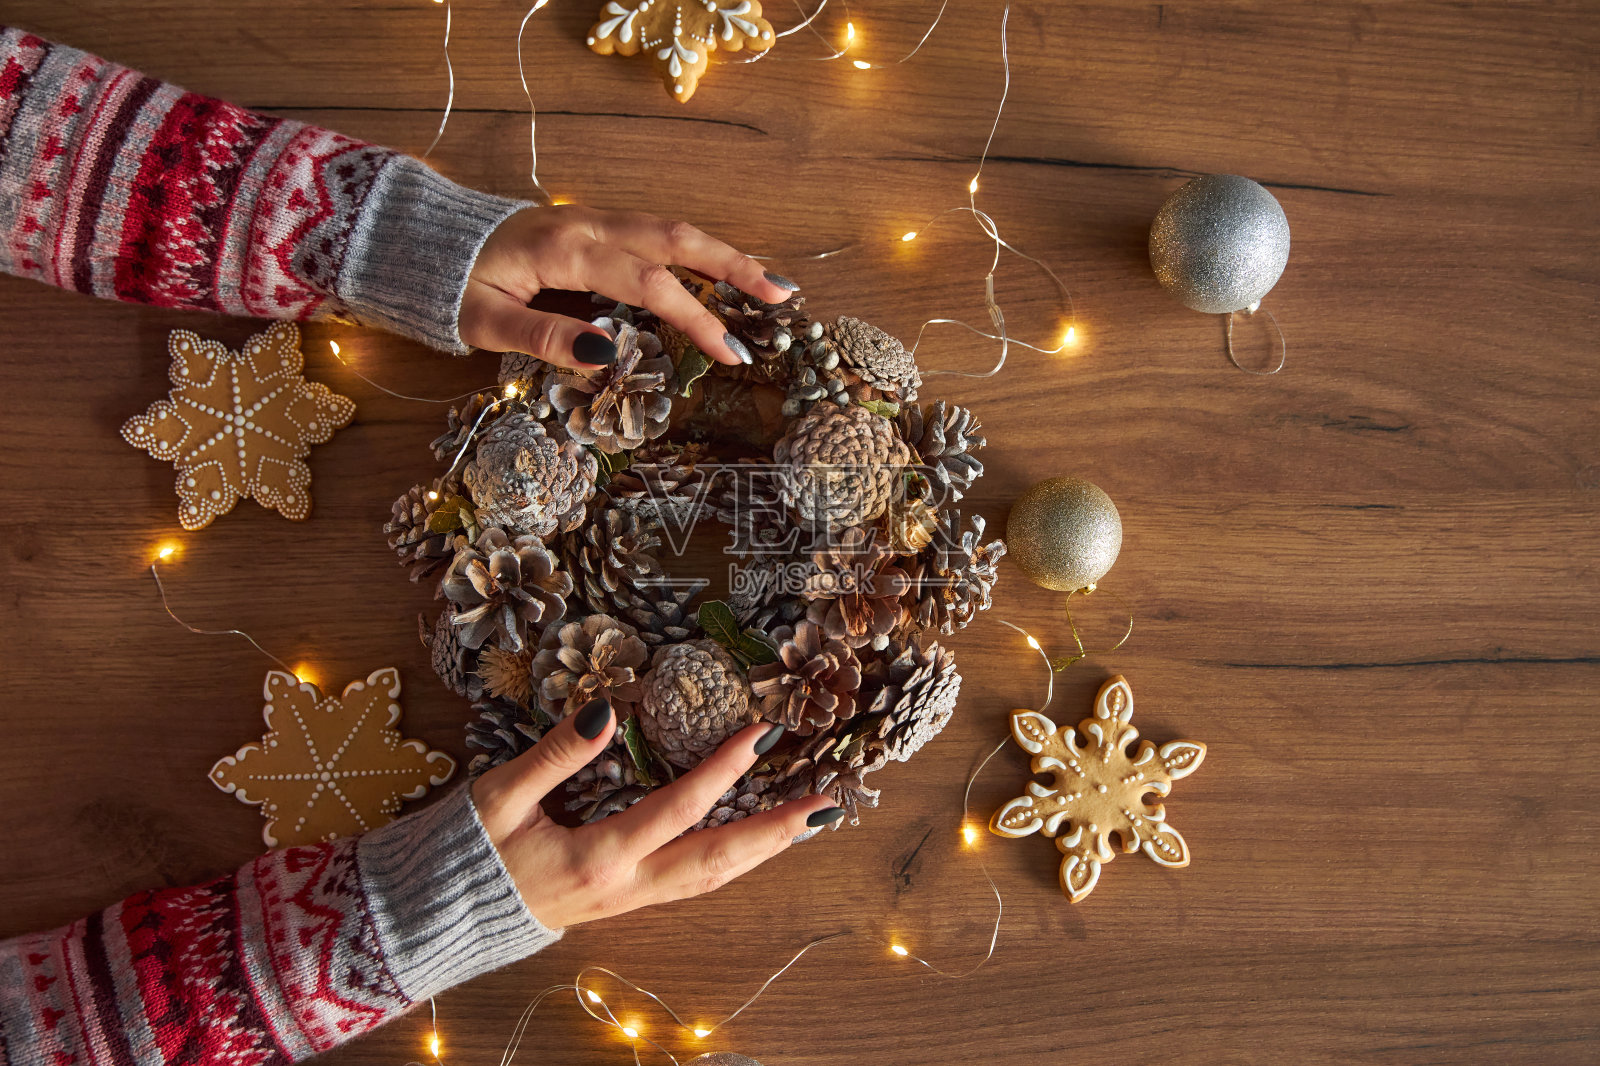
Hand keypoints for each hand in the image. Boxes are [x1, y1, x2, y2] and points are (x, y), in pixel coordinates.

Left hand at [460, 205, 799, 371]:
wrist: (424, 239)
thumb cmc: (453, 284)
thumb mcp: (485, 321)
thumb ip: (546, 337)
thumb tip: (609, 355)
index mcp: (569, 251)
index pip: (650, 283)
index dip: (696, 317)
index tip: (729, 353)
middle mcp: (591, 227)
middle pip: (678, 239)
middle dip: (735, 266)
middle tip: (784, 296)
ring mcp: (594, 222)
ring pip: (672, 230)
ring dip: (723, 255)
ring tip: (769, 283)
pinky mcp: (593, 226)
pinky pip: (655, 233)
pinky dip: (696, 251)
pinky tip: (720, 270)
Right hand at [471, 698, 842, 928]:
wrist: (440, 918)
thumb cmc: (466, 853)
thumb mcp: (498, 796)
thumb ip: (555, 754)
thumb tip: (607, 711)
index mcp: (597, 859)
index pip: (679, 808)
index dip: (725, 769)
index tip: (764, 733)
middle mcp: (625, 887)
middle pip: (718, 862)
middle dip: (777, 832)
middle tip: (830, 806)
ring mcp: (628, 901)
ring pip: (712, 879)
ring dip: (764, 851)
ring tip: (809, 823)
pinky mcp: (624, 901)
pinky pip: (692, 882)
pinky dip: (732, 862)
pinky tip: (755, 845)